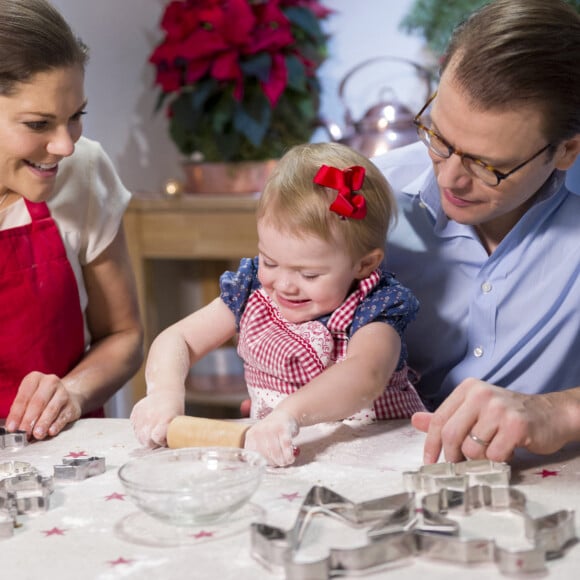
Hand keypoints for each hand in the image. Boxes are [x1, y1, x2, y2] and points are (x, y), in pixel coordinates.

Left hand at [5, 371, 81, 439]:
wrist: (65, 398)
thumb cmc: (41, 400)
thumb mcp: (28, 399)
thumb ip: (20, 411)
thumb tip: (14, 427)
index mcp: (35, 378)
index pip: (24, 396)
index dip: (17, 413)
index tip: (11, 427)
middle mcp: (51, 382)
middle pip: (38, 402)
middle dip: (29, 419)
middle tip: (23, 433)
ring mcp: (64, 393)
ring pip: (52, 409)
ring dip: (43, 423)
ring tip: (37, 434)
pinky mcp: (72, 406)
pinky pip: (63, 416)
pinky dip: (57, 424)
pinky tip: (51, 432)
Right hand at [130, 392, 183, 447]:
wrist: (164, 390)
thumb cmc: (175, 407)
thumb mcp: (179, 420)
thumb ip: (173, 434)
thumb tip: (172, 447)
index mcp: (164, 419)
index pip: (157, 437)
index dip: (161, 442)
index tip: (165, 440)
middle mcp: (151, 417)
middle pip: (146, 441)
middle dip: (152, 443)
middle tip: (159, 437)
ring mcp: (141, 416)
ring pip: (139, 437)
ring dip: (145, 437)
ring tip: (153, 429)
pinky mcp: (134, 414)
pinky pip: (134, 429)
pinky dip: (140, 430)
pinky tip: (148, 423)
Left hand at [244, 409, 298, 466]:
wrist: (285, 413)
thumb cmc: (272, 430)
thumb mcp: (260, 437)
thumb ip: (257, 450)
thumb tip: (255, 465)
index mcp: (251, 434)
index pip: (252, 454)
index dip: (260, 463)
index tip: (267, 465)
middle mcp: (260, 431)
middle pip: (264, 455)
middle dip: (273, 463)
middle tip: (278, 463)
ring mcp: (271, 429)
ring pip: (275, 452)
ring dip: (281, 461)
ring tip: (285, 462)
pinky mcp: (283, 429)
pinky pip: (285, 446)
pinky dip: (289, 455)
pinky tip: (291, 458)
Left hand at [411, 377, 573, 463]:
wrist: (550, 414)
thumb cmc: (508, 415)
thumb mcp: (474, 410)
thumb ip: (447, 417)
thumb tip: (415, 420)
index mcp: (467, 389)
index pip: (439, 419)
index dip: (431, 444)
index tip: (429, 463)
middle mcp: (481, 394)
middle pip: (451, 435)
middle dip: (452, 457)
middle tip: (460, 465)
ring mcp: (499, 408)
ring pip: (472, 448)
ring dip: (479, 459)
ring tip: (490, 452)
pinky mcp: (516, 425)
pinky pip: (494, 455)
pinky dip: (497, 460)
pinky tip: (506, 452)